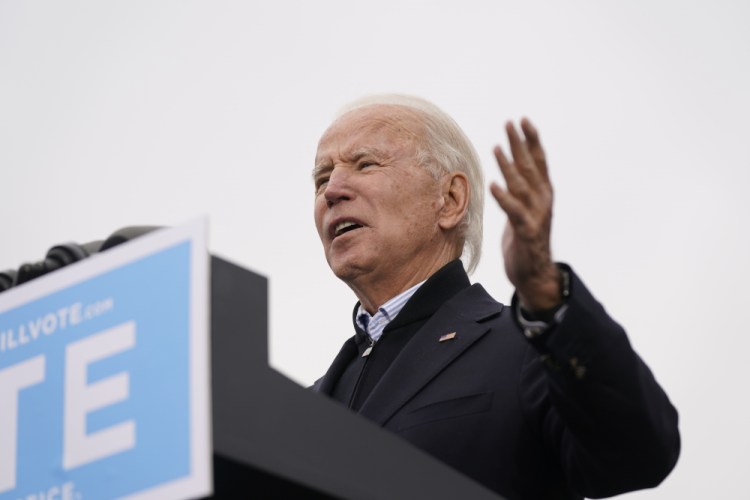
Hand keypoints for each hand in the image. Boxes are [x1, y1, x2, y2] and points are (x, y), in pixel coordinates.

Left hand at [490, 118, 561, 311]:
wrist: (534, 274)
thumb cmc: (525, 241)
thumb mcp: (523, 210)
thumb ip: (520, 190)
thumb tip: (510, 169)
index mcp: (543, 193)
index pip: (538, 161)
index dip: (531, 140)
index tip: (522, 120)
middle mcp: (542, 201)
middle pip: (530, 166)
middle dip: (519, 143)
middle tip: (509, 123)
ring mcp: (536, 216)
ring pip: (521, 185)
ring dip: (508, 165)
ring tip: (496, 147)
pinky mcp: (525, 232)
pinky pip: (513, 211)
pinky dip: (503, 197)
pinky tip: (493, 185)